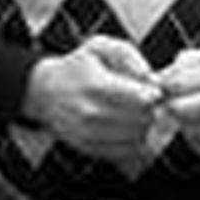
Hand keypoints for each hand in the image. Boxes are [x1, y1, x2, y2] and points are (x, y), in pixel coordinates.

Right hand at [25, 35, 161, 166]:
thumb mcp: (102, 46)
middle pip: (142, 119)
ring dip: (144, 125)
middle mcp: (90, 114)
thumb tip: (151, 78)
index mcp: (95, 85)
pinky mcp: (89, 150)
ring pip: (137, 138)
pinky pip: (126, 152)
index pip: (140, 98)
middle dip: (151, 109)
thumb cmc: (78, 66)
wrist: (45, 92)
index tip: (154, 89)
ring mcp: (89, 135)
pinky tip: (127, 126)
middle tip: (146, 100)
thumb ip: (130, 57)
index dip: (154, 94)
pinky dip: (134, 141)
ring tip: (136, 112)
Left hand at [156, 47, 199, 168]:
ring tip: (193, 116)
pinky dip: (198, 139)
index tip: (164, 88)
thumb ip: (189, 61)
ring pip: (189, 131)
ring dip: (184, 125)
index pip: (178, 82)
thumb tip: (159, 76)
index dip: (164, 86)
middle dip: (170, 107)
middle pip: (180, 109)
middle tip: (172, 104)